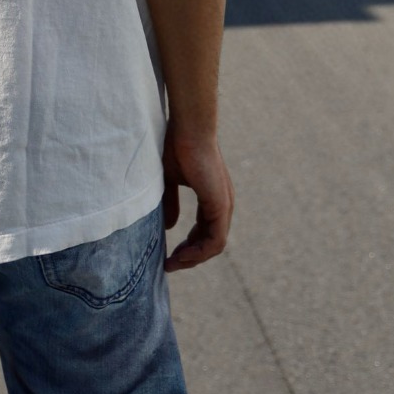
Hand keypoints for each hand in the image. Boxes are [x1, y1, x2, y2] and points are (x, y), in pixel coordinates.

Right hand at [162, 128, 233, 272]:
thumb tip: (169, 227)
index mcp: (212, 197)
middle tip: (169, 264)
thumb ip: (170, 203)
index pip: (204, 230)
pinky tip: (181, 255)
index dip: (188, 245)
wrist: (189, 129)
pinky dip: (199, 251)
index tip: (170, 254)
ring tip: (172, 263)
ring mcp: (224, 205)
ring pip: (214, 245)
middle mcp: (222, 204)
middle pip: (210, 241)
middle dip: (190, 256)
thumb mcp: (169, 180)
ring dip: (194, 258)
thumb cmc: (177, 147)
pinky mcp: (221, 205)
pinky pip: (215, 240)